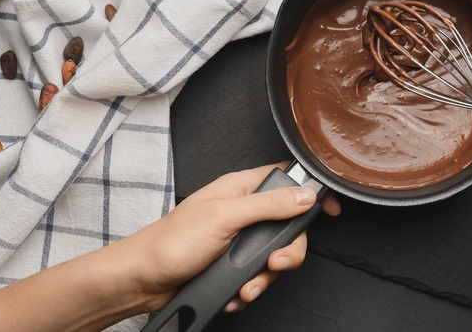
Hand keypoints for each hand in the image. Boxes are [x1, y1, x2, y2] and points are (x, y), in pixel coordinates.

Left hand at [115, 163, 340, 312]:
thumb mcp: (225, 217)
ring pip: (275, 256)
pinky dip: (250, 288)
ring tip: (247, 288)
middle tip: (274, 263)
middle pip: (288, 226)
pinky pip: (258, 276)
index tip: (329, 208)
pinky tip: (235, 293)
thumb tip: (305, 196)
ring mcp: (239, 239)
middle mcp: (243, 211)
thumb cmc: (172, 242)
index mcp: (241, 188)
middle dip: (287, 251)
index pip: (286, 178)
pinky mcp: (232, 264)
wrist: (143, 281)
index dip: (310, 190)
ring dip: (265, 277)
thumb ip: (268, 205)